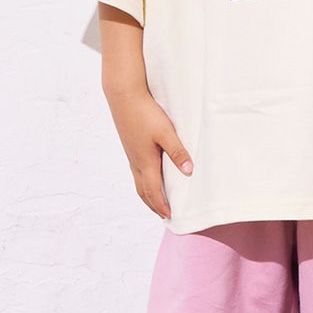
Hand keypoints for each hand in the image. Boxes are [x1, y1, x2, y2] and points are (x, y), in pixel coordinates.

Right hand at [103, 87, 193, 220]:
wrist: (124, 96)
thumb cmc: (145, 113)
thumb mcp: (165, 132)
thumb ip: (177, 152)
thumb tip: (188, 172)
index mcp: (145, 162)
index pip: (153, 191)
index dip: (162, 205)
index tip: (170, 216)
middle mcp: (136, 162)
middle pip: (143, 191)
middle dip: (153, 204)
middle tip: (163, 214)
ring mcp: (131, 154)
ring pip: (138, 181)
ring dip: (148, 193)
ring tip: (156, 199)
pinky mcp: (130, 145)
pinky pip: (136, 170)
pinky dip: (143, 180)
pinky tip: (149, 173)